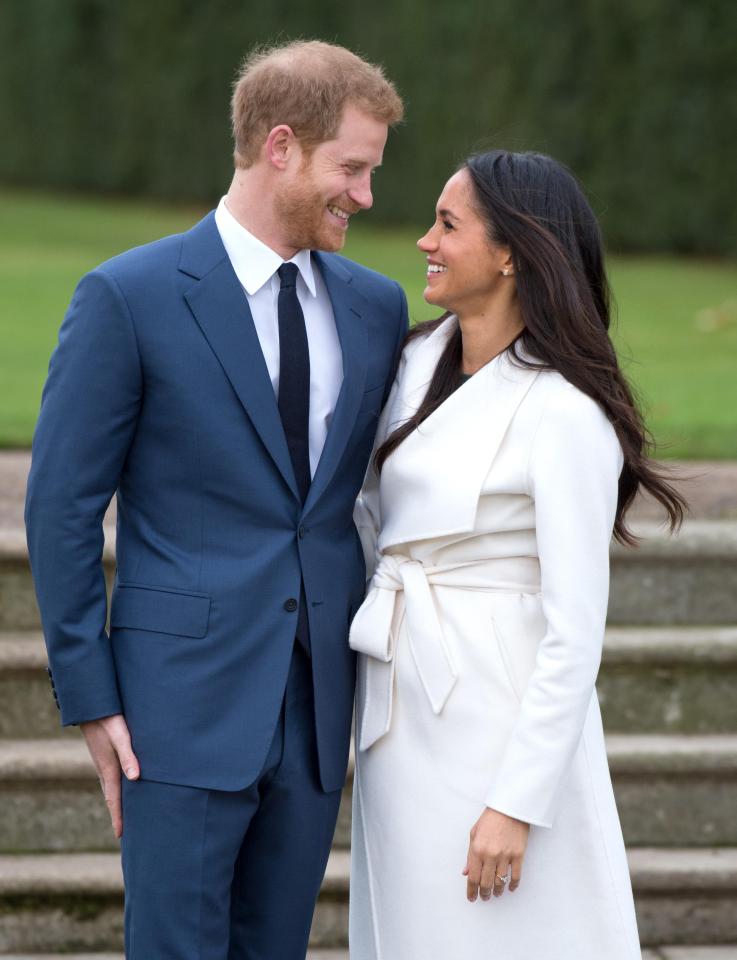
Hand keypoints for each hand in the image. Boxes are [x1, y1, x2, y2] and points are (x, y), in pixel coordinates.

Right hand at [80, 714, 139, 838]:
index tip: (120, 835)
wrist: (92, 706)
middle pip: (112, 797)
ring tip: (123, 813)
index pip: (114, 799)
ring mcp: (103, 762)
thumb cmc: (109, 720)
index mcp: (109, 769)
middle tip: (123, 832)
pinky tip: (122, 785)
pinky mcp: (105, 754)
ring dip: (116, 801)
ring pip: (111, 787)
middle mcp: (104, 769)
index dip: (118, 817)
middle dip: (117, 814)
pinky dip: (116, 787)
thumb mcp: (121, 737)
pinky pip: (111, 777)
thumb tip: (136, 778)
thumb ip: (129, 756)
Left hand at [463, 807, 528, 901]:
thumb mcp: (474, 833)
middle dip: (484, 893)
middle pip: (486, 883)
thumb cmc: (490, 819)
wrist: (509, 807)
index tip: (472, 898)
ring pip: (500, 882)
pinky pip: (516, 876)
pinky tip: (510, 888)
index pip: (473, 877)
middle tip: (484, 897)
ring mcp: (505, 856)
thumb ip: (470, 855)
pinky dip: (513, 885)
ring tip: (496, 894)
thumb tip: (466, 872)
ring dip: (497, 891)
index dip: (471, 890)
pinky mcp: (519, 855)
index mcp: (477, 849)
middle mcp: (490, 855)